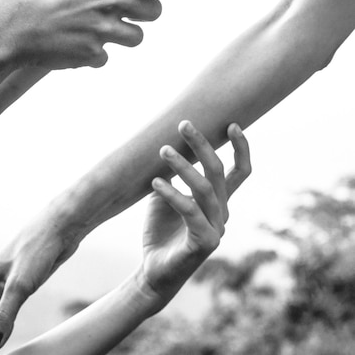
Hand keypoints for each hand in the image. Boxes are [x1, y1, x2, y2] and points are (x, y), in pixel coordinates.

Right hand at [0, 0, 175, 70]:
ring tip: (99, 33)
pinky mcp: (90, 54)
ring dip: (123, 36)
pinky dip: (93, 56)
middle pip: (155, 11)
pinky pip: (105, 58)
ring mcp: (102, 30)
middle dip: (145, 13)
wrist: (0, 32)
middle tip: (128, 14)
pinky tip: (73, 48)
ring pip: (137, 38)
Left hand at [137, 121, 250, 308]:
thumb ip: (171, 175)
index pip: (239, 172)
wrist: (153, 270)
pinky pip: (189, 210)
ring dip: (183, 166)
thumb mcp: (164, 196)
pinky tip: (155, 182)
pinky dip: (172, 193)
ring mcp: (216, 228)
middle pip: (219, 172)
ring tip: (163, 150)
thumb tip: (166, 144)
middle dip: (203, 145)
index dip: (241, 148)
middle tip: (184, 124)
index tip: (232, 123)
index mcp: (218, 202)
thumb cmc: (160, 231)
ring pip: (205, 188)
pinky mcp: (204, 242)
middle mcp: (222, 213)